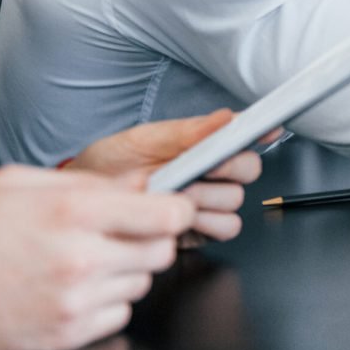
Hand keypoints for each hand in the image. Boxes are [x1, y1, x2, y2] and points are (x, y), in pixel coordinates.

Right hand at [0, 166, 195, 349]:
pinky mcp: (64, 336)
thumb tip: (132, 189)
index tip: (168, 208)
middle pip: (162, 251)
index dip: (174, 209)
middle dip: (148, 239)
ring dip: (124, 271)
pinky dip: (105, 303)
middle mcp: (80, 258)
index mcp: (72, 212)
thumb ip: (84, 184)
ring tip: (81, 260)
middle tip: (117, 233)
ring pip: (141, 284)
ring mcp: (74, 302)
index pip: (168, 214)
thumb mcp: (16, 183)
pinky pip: (118, 316)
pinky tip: (70, 289)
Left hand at [68, 109, 262, 244]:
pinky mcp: (199, 232)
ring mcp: (207, 204)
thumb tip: (226, 117)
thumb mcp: (145, 140)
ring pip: (236, 202)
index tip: (266, 128)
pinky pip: (224, 230)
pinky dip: (206, 225)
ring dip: (208, 199)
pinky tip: (179, 218)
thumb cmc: (111, 165)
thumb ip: (189, 131)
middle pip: (248, 170)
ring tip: (175, 196)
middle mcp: (211, 174)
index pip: (243, 136)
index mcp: (202, 146)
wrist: (84, 204)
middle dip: (225, 170)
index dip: (258, 131)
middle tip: (196, 170)